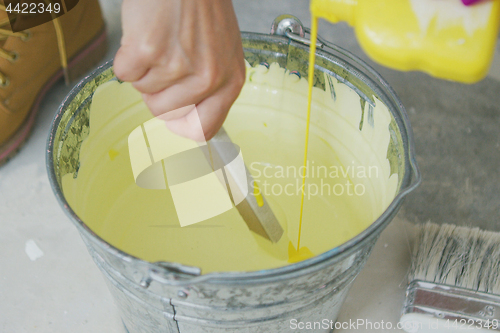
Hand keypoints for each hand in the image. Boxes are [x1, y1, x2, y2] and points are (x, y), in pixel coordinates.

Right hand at [114, 0, 245, 140]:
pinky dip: (127, 57)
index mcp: (230, 82)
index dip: (181, 126)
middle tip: (164, 61)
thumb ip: (211, 86)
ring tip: (159, 41)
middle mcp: (208, 79)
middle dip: (157, 92)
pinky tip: (144, 35)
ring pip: (143, 93)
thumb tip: (189, 117)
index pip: (203, 129)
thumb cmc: (202, 6)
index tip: (173, 117)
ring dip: (144, 70)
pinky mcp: (148, 52)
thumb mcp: (222, 51)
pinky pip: (124, 74)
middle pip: (165, 114)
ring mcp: (178, 67)